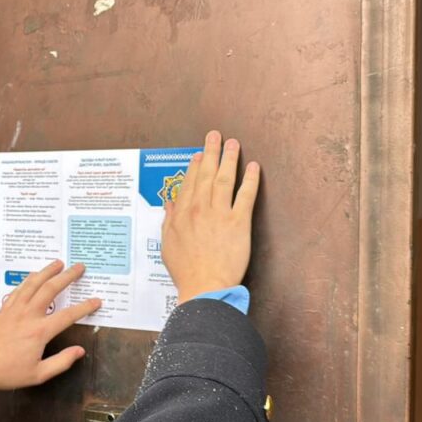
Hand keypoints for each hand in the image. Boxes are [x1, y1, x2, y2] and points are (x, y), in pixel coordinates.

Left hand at [0, 260, 100, 398]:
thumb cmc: (6, 373)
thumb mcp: (38, 374)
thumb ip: (61, 362)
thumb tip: (79, 351)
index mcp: (39, 332)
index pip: (68, 315)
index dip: (85, 307)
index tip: (97, 301)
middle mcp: (28, 316)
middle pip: (51, 289)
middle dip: (68, 276)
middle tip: (80, 267)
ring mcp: (14, 310)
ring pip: (33, 283)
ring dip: (48, 271)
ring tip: (59, 263)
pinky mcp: (4, 309)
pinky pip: (19, 289)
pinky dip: (29, 279)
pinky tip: (35, 276)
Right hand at [162, 130, 259, 303]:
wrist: (204, 286)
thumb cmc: (186, 271)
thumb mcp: (168, 245)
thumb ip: (169, 221)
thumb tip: (170, 204)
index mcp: (181, 215)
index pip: (188, 184)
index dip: (194, 167)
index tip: (198, 155)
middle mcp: (199, 209)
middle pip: (205, 175)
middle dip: (211, 152)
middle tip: (215, 136)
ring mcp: (219, 214)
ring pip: (223, 179)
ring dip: (229, 159)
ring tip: (233, 144)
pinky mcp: (238, 223)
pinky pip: (245, 196)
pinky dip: (250, 180)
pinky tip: (253, 167)